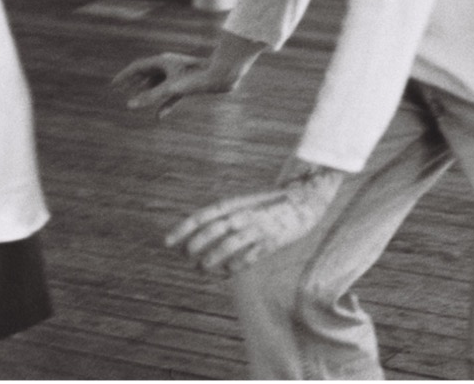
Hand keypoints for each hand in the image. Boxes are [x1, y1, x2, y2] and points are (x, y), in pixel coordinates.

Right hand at [112, 52, 237, 116]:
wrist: (221, 75)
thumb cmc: (197, 78)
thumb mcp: (171, 88)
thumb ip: (150, 97)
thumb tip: (130, 105)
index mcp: (162, 61)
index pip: (137, 67)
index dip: (124, 76)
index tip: (113, 85)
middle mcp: (168, 65)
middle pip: (146, 73)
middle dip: (132, 82)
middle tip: (119, 89)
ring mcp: (178, 74)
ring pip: (157, 83)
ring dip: (145, 91)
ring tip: (135, 99)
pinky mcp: (186, 84)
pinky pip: (170, 94)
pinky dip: (163, 104)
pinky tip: (159, 116)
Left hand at [165, 163, 343, 274]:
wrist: (305, 201)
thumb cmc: (268, 206)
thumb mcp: (243, 204)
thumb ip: (224, 217)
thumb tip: (196, 234)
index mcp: (234, 203)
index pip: (204, 215)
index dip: (184, 228)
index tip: (167, 242)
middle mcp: (244, 214)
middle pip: (213, 229)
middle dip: (195, 244)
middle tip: (185, 256)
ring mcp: (258, 227)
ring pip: (230, 244)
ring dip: (213, 258)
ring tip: (201, 267)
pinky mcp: (272, 241)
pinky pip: (249, 256)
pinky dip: (235, 266)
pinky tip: (226, 272)